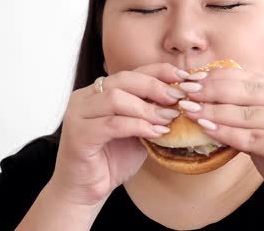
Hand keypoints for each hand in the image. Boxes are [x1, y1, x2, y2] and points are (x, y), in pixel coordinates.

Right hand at [49, 63, 186, 205]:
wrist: (87, 191)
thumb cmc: (113, 160)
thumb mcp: (139, 131)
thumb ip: (152, 114)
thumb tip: (184, 99)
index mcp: (99, 91)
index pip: (132, 72)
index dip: (160, 72)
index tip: (185, 78)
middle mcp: (85, 97)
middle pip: (124, 79)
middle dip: (155, 87)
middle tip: (178, 98)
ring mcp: (78, 114)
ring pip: (116, 99)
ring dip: (148, 108)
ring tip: (169, 118)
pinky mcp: (78, 134)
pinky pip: (112, 124)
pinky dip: (138, 126)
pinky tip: (156, 134)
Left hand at [180, 67, 263, 212]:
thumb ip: (249, 115)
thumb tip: (211, 102)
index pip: (251, 78)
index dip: (219, 76)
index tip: (194, 78)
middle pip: (246, 91)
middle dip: (211, 90)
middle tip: (185, 90)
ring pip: (245, 114)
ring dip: (212, 111)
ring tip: (189, 109)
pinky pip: (250, 137)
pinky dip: (224, 132)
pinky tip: (205, 128)